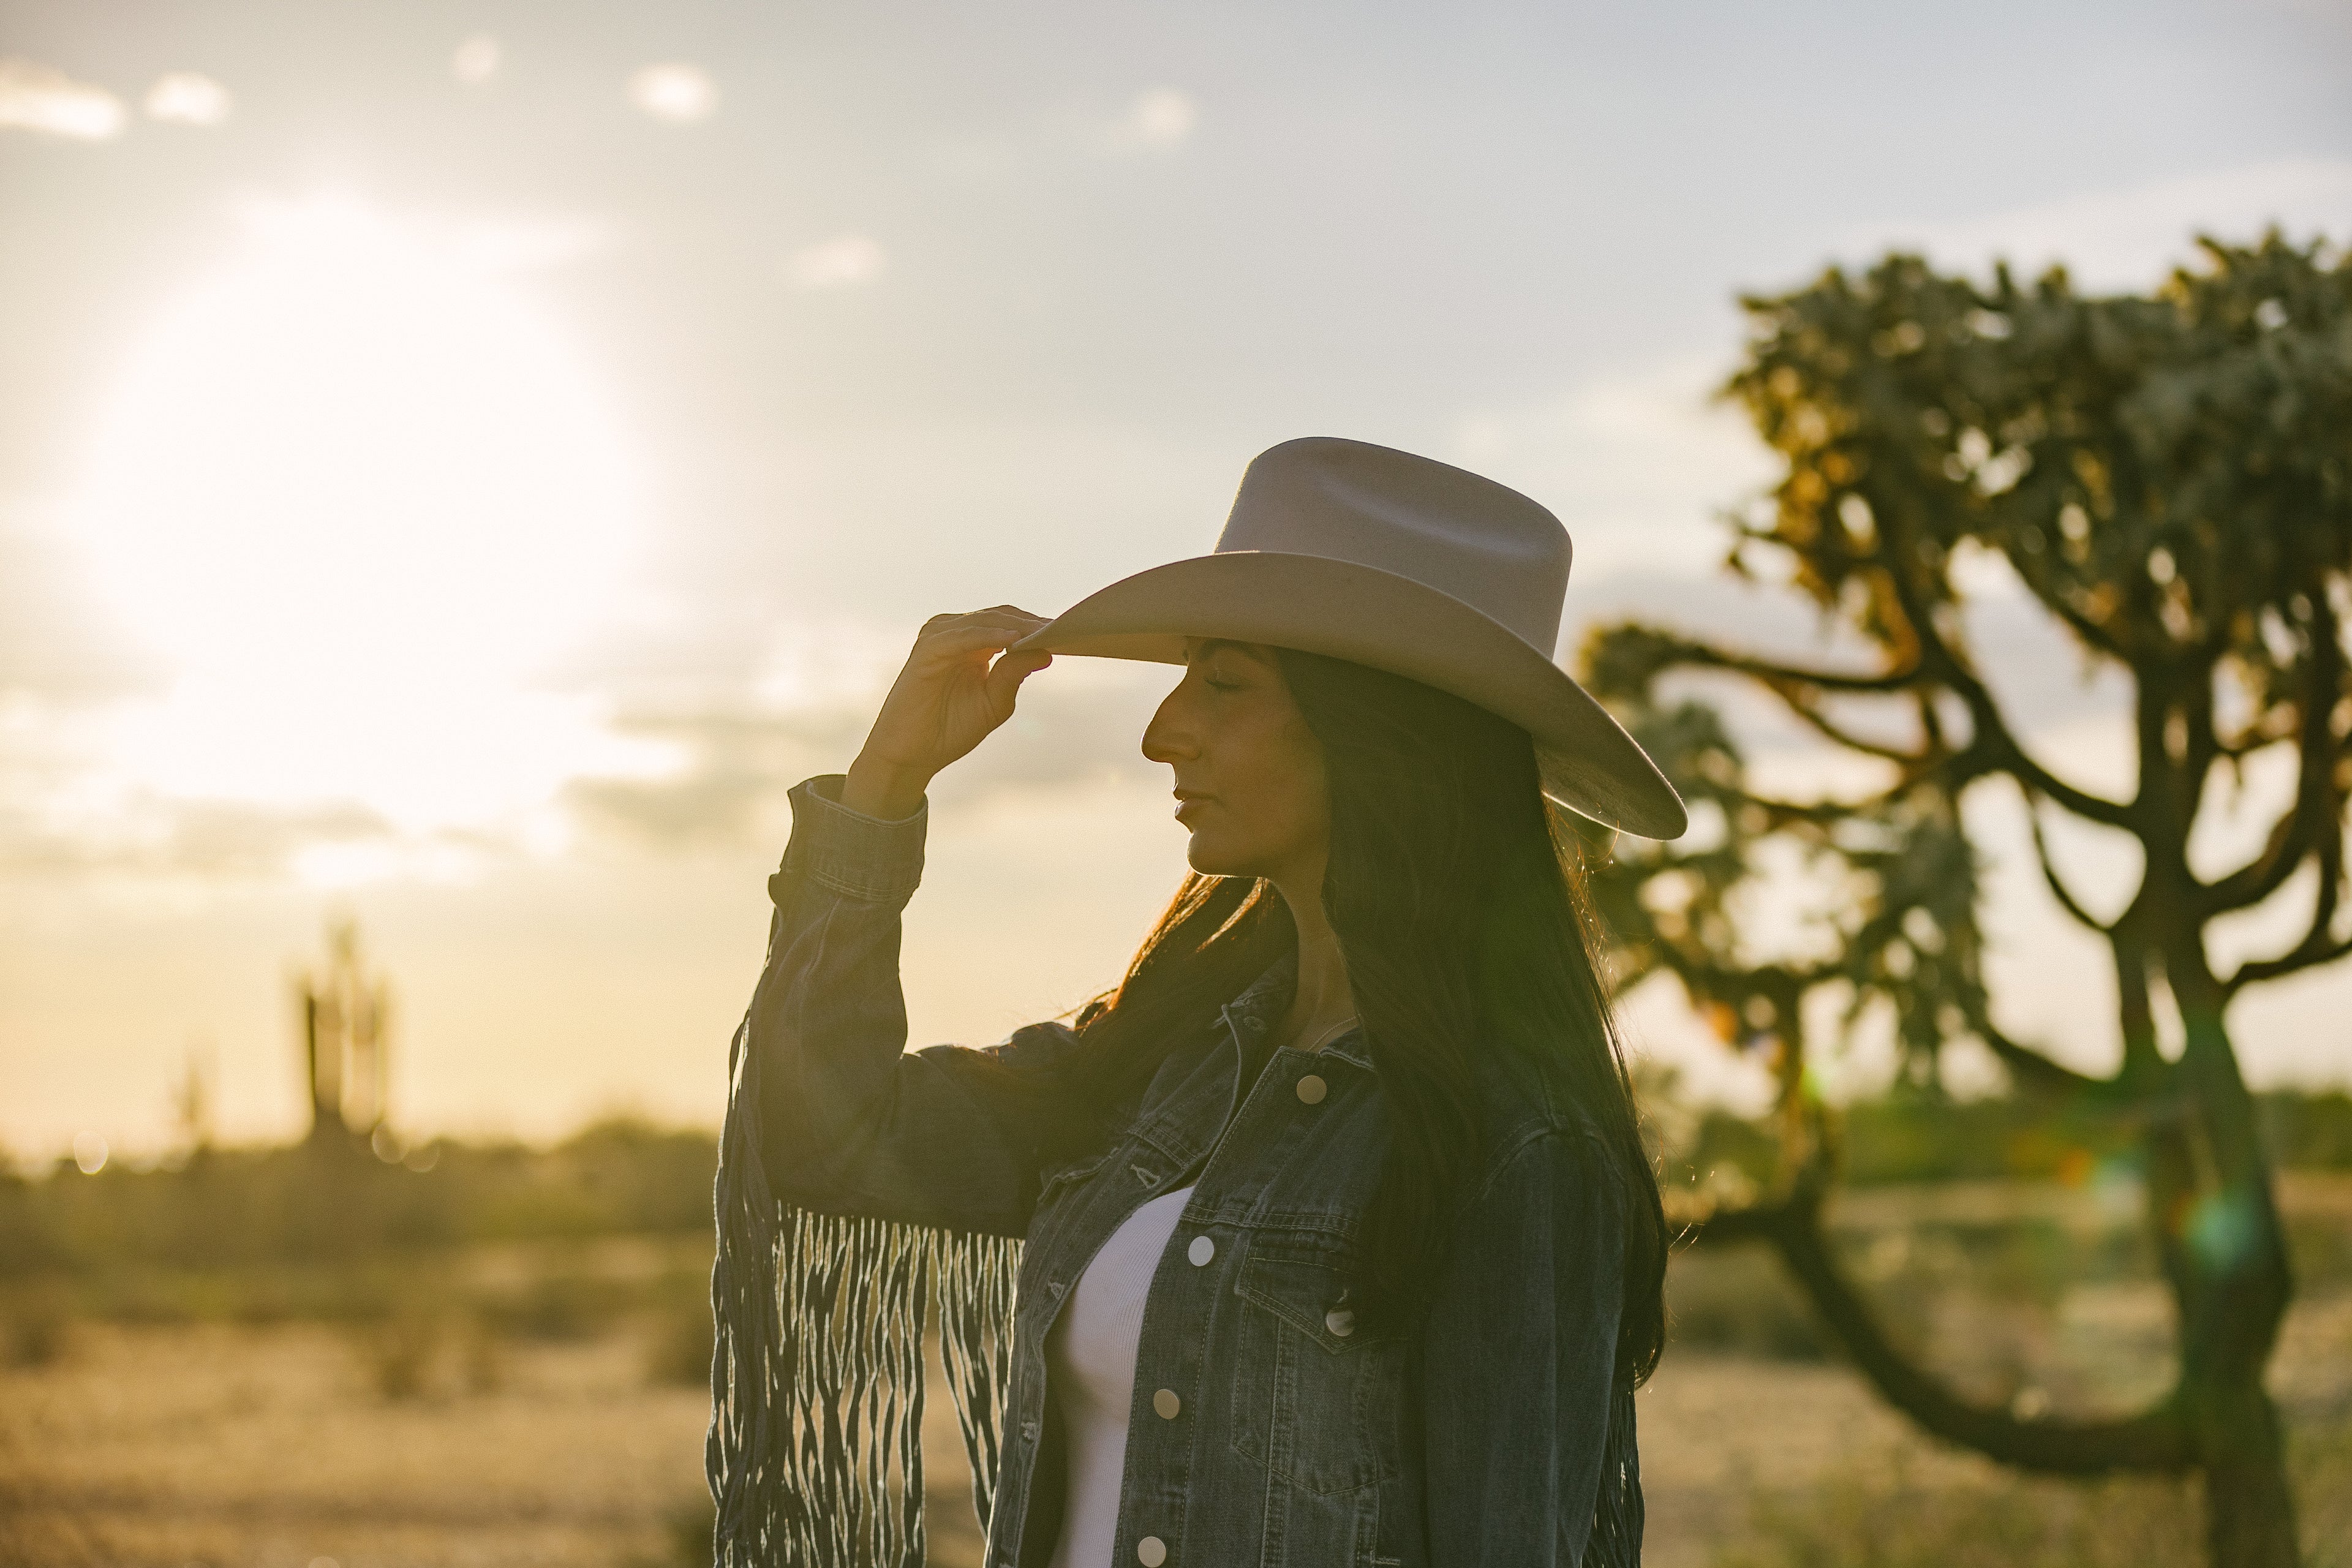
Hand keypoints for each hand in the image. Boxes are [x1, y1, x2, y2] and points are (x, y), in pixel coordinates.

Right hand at [841, 606, 1053, 817]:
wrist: (912, 756)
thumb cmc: (950, 730)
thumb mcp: (994, 703)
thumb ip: (1015, 674)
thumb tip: (1048, 651)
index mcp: (971, 644)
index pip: (1010, 622)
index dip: (1039, 626)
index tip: (1072, 632)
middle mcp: (954, 635)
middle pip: (1000, 615)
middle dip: (1033, 622)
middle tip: (1067, 628)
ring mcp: (939, 639)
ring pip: (984, 620)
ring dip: (1016, 625)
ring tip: (1047, 631)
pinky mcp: (927, 651)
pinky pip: (962, 637)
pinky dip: (989, 635)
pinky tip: (1014, 640)